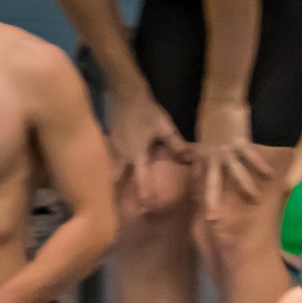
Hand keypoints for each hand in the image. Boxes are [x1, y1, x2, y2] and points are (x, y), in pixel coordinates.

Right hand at [109, 90, 194, 212]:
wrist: (125, 93)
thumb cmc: (147, 111)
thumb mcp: (165, 128)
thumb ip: (176, 145)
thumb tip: (191, 159)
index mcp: (137, 154)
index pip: (141, 180)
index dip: (145, 195)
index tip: (146, 209)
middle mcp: (122, 154)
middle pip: (118, 179)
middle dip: (118, 193)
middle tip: (119, 209)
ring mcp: (113, 147)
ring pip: (112, 170)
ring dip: (114, 182)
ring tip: (114, 197)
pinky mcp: (110, 141)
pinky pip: (111, 160)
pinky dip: (112, 169)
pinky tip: (113, 175)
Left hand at [196, 97, 269, 215]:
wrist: (218, 98)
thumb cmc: (209, 114)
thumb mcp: (200, 134)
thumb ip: (200, 147)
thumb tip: (194, 155)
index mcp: (202, 154)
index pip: (198, 177)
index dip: (197, 192)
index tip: (197, 206)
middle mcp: (213, 157)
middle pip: (212, 184)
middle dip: (212, 202)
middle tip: (212, 221)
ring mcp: (227, 151)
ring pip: (236, 174)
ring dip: (246, 188)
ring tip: (254, 201)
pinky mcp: (240, 142)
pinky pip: (252, 157)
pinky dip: (261, 166)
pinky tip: (271, 175)